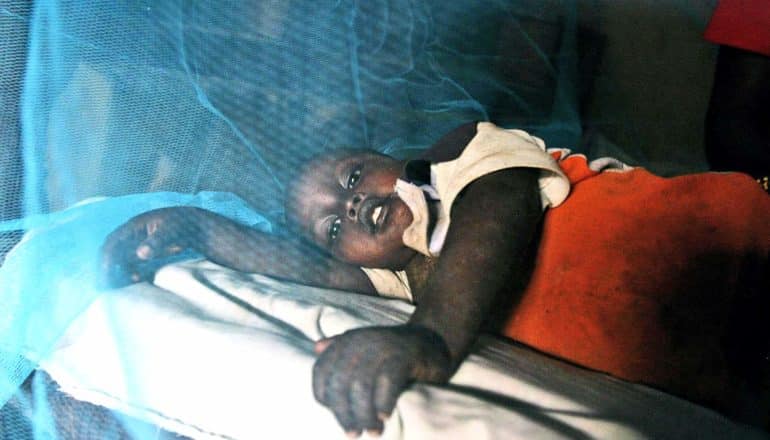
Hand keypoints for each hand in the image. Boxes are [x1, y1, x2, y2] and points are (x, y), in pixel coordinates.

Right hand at [100, 207, 203, 287]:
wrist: (195, 225)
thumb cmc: (181, 223)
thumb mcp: (170, 230)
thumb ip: (155, 241)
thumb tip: (140, 254)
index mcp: (134, 227)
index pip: (113, 243)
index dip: (107, 258)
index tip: (106, 272)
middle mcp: (131, 236)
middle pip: (112, 253)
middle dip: (107, 268)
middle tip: (104, 286)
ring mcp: (137, 244)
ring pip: (120, 260)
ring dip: (118, 273)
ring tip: (119, 287)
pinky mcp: (145, 252)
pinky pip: (131, 264)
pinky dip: (130, 272)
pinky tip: (136, 280)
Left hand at [313, 325, 451, 436]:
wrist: (435, 341)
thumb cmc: (396, 352)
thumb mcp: (367, 347)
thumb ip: (340, 348)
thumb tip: (316, 347)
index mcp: (347, 341)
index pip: (321, 371)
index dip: (325, 398)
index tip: (338, 416)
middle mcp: (361, 341)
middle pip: (340, 382)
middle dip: (343, 413)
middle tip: (353, 434)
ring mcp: (382, 346)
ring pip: (362, 385)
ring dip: (364, 414)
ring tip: (372, 432)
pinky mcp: (404, 354)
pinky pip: (387, 380)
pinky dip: (384, 401)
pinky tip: (385, 416)